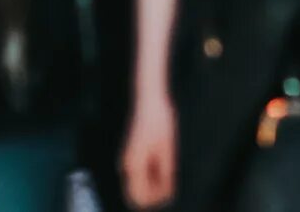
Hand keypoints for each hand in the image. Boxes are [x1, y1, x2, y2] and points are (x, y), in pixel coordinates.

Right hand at [123, 94, 176, 208]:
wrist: (150, 100)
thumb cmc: (160, 121)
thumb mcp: (167, 148)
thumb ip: (165, 172)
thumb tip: (168, 192)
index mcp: (134, 165)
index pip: (139, 197)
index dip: (156, 199)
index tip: (170, 190)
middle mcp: (128, 166)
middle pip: (138, 195)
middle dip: (155, 194)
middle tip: (171, 181)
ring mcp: (129, 161)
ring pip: (139, 186)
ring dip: (154, 186)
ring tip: (169, 170)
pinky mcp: (134, 156)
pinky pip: (142, 175)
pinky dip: (153, 177)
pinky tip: (164, 165)